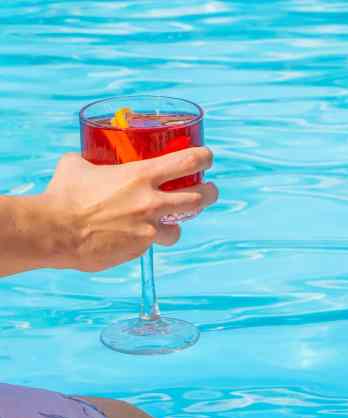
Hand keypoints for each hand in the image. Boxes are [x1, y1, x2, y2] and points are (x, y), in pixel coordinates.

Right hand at [42, 149, 217, 271]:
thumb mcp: (78, 166)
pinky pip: (151, 244)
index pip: (187, 162)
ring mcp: (149, 228)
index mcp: (141, 176)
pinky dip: (146, 240)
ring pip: (180, 229)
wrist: (56, 232)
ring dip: (177, 225)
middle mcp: (152, 202)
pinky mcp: (140, 249)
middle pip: (200, 198)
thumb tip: (87, 160)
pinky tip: (131, 236)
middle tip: (210, 190)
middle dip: (210, 193)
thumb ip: (91, 162)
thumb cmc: (64, 195)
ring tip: (169, 223)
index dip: (204, 158)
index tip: (207, 157)